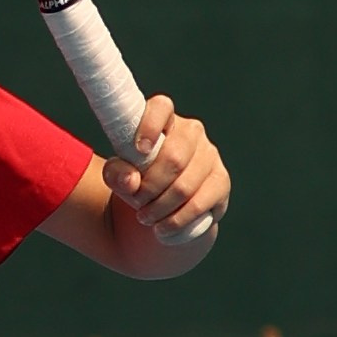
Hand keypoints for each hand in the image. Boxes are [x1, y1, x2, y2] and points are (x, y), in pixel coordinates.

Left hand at [103, 97, 229, 246]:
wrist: (163, 207)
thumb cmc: (139, 181)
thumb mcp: (118, 177)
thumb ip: (115, 174)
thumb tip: (132, 180)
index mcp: (164, 121)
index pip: (161, 107)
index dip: (150, 126)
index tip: (139, 150)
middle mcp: (191, 131)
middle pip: (173, 158)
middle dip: (149, 187)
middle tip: (136, 203)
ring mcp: (209, 155)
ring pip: (185, 186)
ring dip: (160, 208)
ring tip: (145, 218)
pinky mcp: (221, 181)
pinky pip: (199, 204)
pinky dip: (177, 220)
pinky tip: (163, 229)